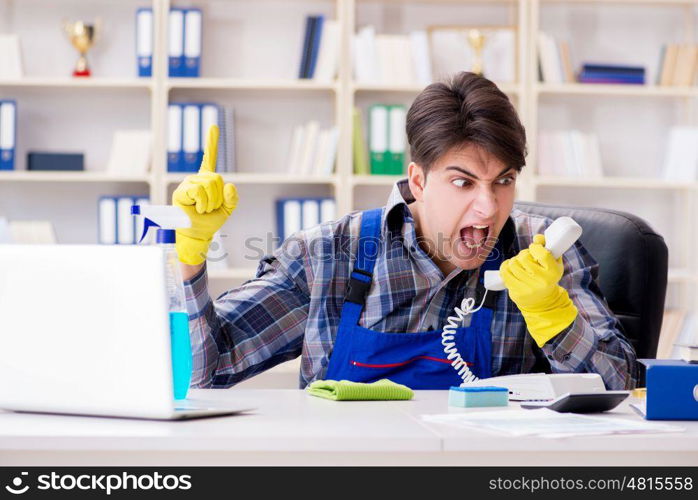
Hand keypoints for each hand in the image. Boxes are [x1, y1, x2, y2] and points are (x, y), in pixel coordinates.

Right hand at [172, 125, 238, 264]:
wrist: (199, 234)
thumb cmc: (211, 221)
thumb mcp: (228, 208)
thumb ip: (232, 197)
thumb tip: (230, 185)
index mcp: (207, 180)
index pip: (209, 158)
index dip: (211, 142)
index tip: (213, 126)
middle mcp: (197, 179)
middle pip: (217, 178)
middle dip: (219, 197)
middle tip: (210, 208)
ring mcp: (188, 184)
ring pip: (209, 184)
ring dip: (211, 202)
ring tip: (204, 209)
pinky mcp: (181, 192)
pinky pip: (199, 191)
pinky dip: (204, 203)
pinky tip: (198, 209)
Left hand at [500, 234, 577, 346]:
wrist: (542, 301)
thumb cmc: (547, 277)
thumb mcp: (554, 264)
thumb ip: (548, 248)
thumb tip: (537, 237)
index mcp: (553, 273)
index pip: (542, 253)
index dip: (535, 247)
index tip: (534, 248)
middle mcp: (541, 281)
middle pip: (524, 258)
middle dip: (523, 254)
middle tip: (525, 257)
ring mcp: (528, 288)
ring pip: (513, 264)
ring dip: (514, 260)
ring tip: (518, 263)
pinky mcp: (516, 292)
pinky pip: (504, 273)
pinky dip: (505, 266)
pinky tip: (509, 266)